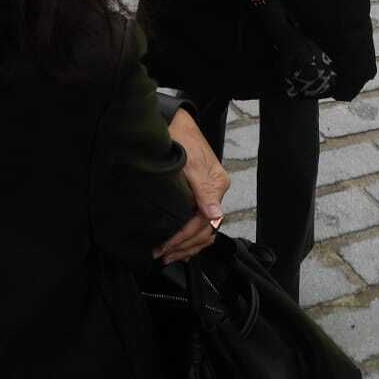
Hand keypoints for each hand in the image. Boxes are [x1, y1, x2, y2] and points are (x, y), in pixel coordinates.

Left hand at [155, 109, 231, 264]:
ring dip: (187, 246)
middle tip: (162, 255)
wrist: (174, 122)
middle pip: (205, 230)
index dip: (183, 238)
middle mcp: (215, 192)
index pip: (204, 223)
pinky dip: (191, 239)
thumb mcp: (191, 163)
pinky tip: (179, 247)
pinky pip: (200, 223)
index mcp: (217, 186)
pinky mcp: (198, 194)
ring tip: (168, 256)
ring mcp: (208, 194)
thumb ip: (203, 190)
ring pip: (204, 230)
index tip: (164, 247)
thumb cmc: (180, 138)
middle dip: (184, 246)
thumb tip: (215, 215)